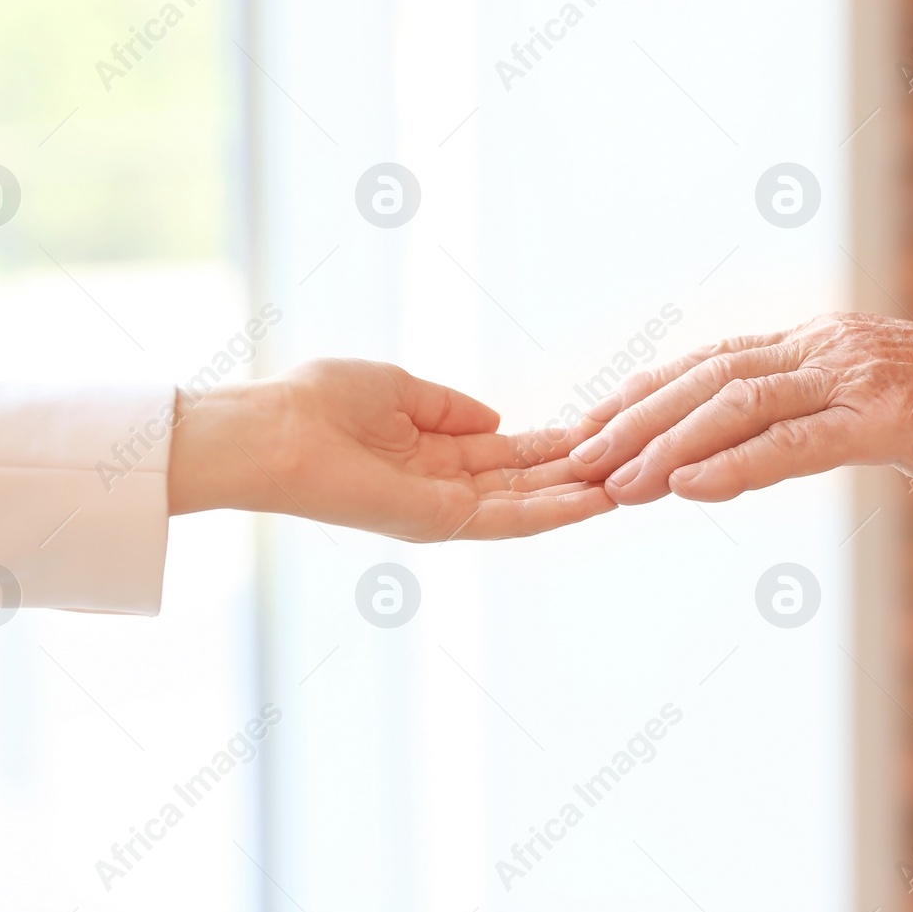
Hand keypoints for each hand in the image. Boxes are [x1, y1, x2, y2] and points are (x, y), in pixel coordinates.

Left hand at [168, 359, 612, 539]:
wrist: (272, 432)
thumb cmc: (316, 402)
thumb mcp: (397, 388)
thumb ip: (449, 407)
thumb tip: (497, 420)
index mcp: (434, 454)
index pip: (510, 454)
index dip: (556, 445)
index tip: (603, 433)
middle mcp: (445, 487)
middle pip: (529, 483)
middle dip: (581, 474)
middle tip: (640, 464)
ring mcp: (445, 509)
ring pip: (530, 506)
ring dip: (582, 497)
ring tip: (636, 486)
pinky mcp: (439, 522)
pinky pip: (509, 518)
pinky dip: (555, 511)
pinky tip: (597, 500)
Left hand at [566, 312, 912, 503]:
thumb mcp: (879, 403)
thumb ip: (820, 413)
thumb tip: (770, 442)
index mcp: (816, 345)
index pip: (709, 363)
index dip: (644, 391)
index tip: (590, 421)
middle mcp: (823, 350)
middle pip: (704, 377)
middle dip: (633, 417)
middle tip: (576, 455)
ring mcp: (853, 380)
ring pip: (735, 405)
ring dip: (666, 444)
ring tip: (614, 479)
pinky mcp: (885, 421)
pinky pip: (795, 444)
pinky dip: (734, 466)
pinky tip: (688, 487)